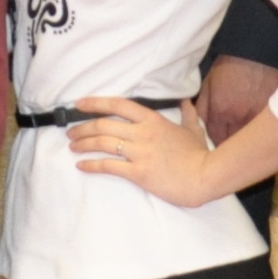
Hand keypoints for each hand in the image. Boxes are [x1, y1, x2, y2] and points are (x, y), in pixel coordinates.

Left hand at [69, 96, 225, 210]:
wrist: (206, 175)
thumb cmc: (200, 155)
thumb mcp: (194, 130)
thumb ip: (188, 115)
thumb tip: (187, 102)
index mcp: (153, 120)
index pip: (118, 105)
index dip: (96, 103)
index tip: (79, 104)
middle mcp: (143, 133)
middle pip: (104, 125)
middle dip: (83, 127)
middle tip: (71, 132)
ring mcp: (140, 152)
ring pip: (103, 143)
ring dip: (83, 144)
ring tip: (72, 147)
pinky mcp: (139, 172)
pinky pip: (109, 166)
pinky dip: (91, 165)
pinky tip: (81, 166)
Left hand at [197, 55, 277, 149]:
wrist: (257, 50)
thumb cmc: (229, 66)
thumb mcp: (208, 85)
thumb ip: (201, 109)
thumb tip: (198, 128)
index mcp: (222, 112)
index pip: (216, 140)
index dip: (214, 146)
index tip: (214, 148)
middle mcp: (242, 118)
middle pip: (235, 145)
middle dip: (230, 148)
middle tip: (228, 148)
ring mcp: (261, 117)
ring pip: (252, 141)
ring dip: (247, 142)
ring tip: (244, 142)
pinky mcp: (275, 112)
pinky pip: (266, 130)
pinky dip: (261, 133)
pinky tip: (259, 132)